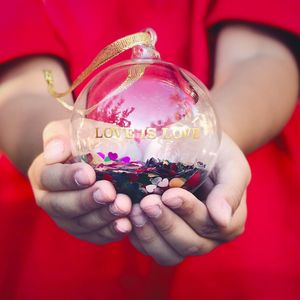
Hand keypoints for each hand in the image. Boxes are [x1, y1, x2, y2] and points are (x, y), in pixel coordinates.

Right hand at [28, 120, 132, 243]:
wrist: (86, 159)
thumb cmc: (76, 143)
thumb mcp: (64, 131)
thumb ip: (58, 136)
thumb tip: (56, 152)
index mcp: (43, 175)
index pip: (50, 178)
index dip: (68, 178)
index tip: (89, 174)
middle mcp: (51, 200)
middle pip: (64, 206)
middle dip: (87, 201)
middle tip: (109, 192)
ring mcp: (67, 218)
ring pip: (81, 224)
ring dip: (103, 217)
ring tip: (124, 207)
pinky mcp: (85, 229)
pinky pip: (94, 235)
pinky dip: (110, 232)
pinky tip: (126, 225)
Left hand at [129, 132, 250, 264]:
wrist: (197, 149)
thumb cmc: (216, 155)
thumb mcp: (231, 164)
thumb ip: (230, 190)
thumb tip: (221, 220)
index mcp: (229, 221)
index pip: (210, 225)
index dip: (189, 212)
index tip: (169, 194)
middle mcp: (209, 237)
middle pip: (189, 244)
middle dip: (166, 223)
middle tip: (147, 202)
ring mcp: (185, 240)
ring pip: (169, 254)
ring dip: (150, 235)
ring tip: (135, 211)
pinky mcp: (164, 238)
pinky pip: (151, 249)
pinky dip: (138, 237)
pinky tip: (128, 219)